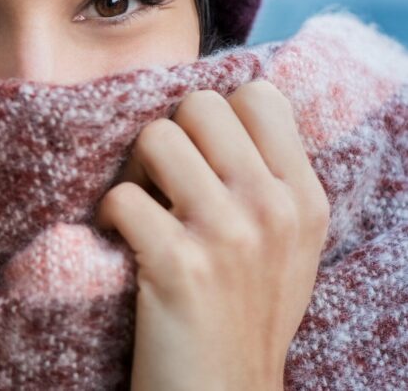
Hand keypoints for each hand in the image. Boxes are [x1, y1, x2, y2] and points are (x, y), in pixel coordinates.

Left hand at [96, 80, 330, 390]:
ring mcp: (228, 234)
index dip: (215, 116)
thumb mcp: (285, 245)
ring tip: (139, 212)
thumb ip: (265, 180)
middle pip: (199, 106)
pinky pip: (121, 196)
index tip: (199, 157)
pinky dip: (107, 217)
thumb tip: (217, 112)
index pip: (259, 95)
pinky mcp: (179, 264)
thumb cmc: (242, 316)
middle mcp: (272, 207)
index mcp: (303, 197)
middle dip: (168, 137)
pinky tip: (118, 244)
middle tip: (159, 184)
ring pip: (155, 138)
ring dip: (132, 172)